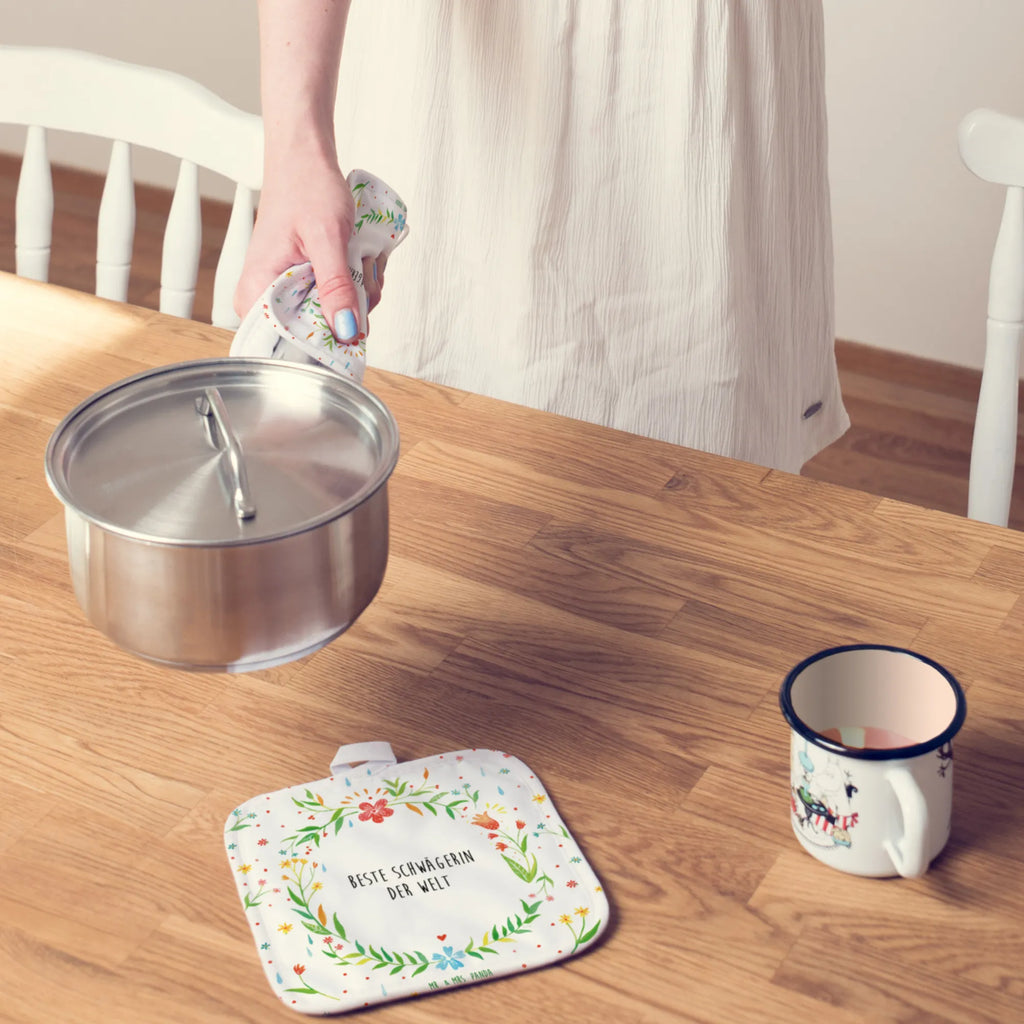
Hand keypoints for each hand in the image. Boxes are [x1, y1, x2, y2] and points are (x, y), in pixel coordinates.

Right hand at [234, 157, 383, 340]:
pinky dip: (357, 283)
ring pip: (337, 318)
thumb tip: (347, 331)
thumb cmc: (306, 188)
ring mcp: (288, 293)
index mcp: (256, 294)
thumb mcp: (328, 238)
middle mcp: (266, 300)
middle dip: (351, 306)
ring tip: (356, 255)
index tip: (353, 320)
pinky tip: (357, 258)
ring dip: (360, 290)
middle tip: (357, 267)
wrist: (306, 161)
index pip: (289, 345)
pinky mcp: (306, 286)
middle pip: (320, 334)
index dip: (327, 341)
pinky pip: (340, 301)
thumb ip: (337, 287)